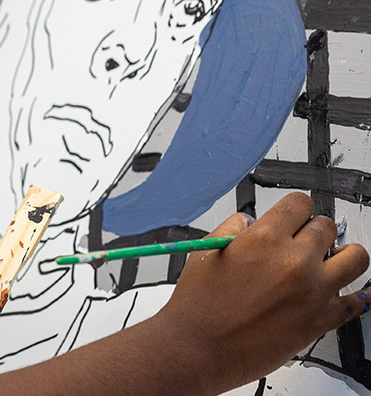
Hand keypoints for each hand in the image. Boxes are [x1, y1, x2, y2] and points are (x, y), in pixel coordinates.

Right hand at [149, 193, 369, 392]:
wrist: (199, 348)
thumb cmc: (198, 305)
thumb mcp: (207, 252)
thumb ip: (233, 229)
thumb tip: (250, 223)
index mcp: (263, 238)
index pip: (300, 204)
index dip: (296, 209)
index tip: (294, 217)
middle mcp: (293, 261)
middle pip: (327, 227)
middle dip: (314, 231)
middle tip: (303, 243)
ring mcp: (312, 291)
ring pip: (356, 259)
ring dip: (344, 255)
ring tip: (332, 261)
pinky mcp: (320, 321)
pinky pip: (356, 303)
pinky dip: (354, 296)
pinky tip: (342, 293)